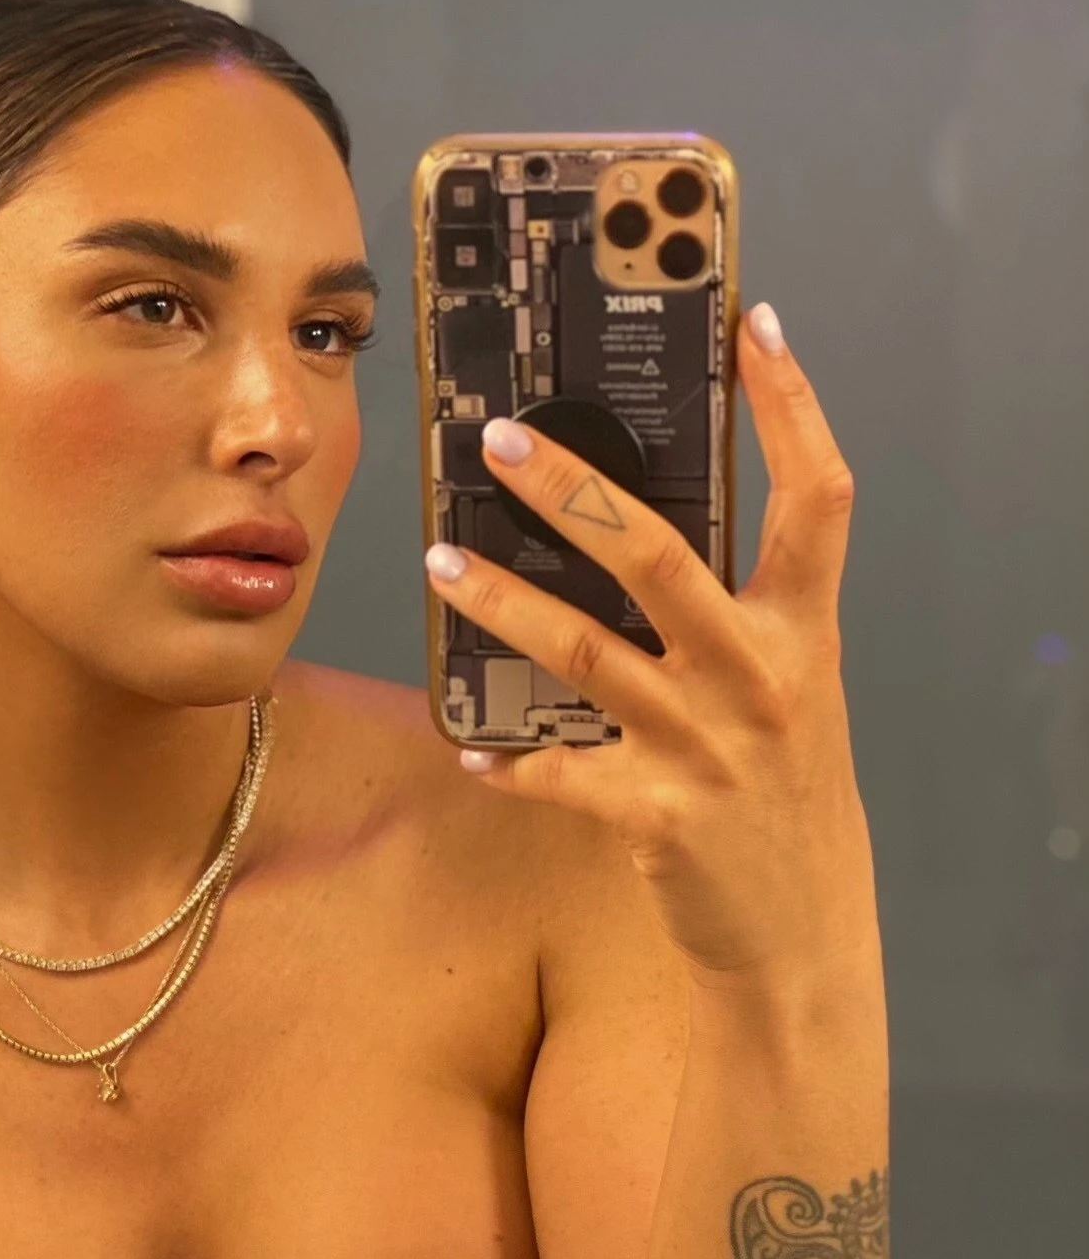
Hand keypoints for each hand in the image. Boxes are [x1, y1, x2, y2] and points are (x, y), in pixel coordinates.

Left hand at [423, 302, 879, 991]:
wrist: (802, 930)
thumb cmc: (785, 795)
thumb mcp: (788, 691)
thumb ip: (736, 617)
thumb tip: (641, 537)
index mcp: (801, 633)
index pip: (817, 497)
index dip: (791, 408)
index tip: (752, 328)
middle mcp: (759, 677)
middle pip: (660, 556)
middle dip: (572, 490)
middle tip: (501, 439)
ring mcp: (706, 746)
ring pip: (585, 653)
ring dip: (503, 604)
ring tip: (441, 562)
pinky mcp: (656, 815)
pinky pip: (560, 774)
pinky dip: (509, 762)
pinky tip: (468, 750)